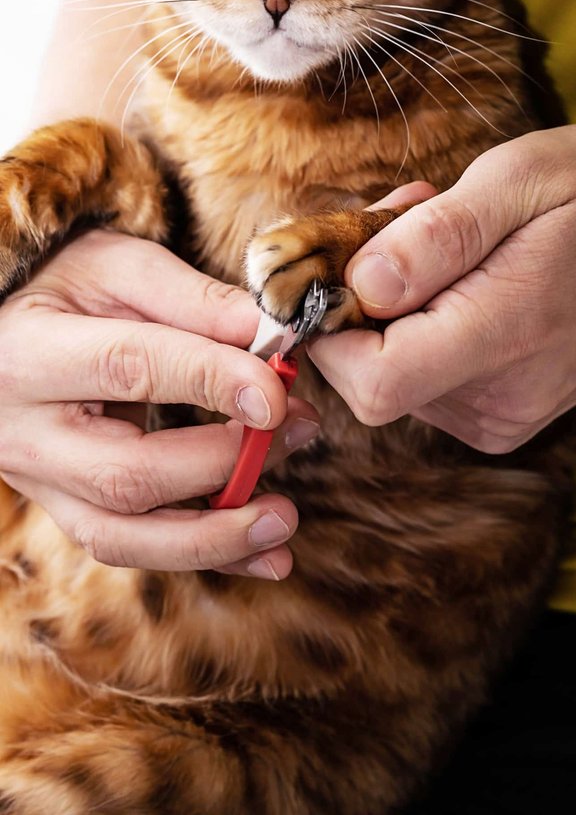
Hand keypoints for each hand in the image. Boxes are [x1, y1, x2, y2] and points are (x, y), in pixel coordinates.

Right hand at [0, 231, 319, 577]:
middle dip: (225, 464)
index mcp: (31, 354)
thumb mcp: (117, 267)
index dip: (211, 382)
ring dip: (215, 537)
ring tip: (284, 520)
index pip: (128, 370)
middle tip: (299, 432)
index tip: (278, 392)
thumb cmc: (63, 289)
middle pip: (128, 473)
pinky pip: (131, 548)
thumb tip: (271, 336)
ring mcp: (41, 482)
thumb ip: (192, 299)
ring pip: (123, 537)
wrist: (5, 337)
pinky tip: (261, 554)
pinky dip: (202, 555)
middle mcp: (26, 433)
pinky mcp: (65, 508)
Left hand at [309, 125, 575, 452]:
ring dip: (391, 307)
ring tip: (440, 245)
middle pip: (369, 377)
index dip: (330, 332)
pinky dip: (418, 325)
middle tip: (395, 230)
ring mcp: (496, 414)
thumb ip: (436, 236)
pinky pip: (423, 376)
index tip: (335, 271)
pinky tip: (455, 278)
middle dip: (360, 303)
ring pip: (391, 373)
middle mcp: (493, 399)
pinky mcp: (496, 413)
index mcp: (502, 338)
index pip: (371, 382)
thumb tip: (359, 286)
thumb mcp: (519, 180)